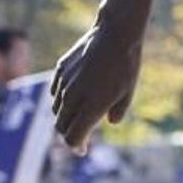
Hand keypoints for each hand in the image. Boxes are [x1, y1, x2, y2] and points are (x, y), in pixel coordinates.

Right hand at [50, 19, 142, 154]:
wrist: (116, 34)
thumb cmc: (126, 65)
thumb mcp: (128, 91)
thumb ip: (117, 111)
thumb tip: (109, 123)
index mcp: (91, 107)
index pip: (73, 138)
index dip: (77, 147)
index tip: (82, 149)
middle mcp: (73, 98)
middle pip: (62, 127)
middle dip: (69, 134)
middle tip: (80, 135)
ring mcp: (64, 83)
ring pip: (56, 110)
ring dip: (65, 116)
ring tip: (78, 114)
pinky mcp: (60, 70)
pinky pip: (55, 92)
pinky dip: (61, 99)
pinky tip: (73, 96)